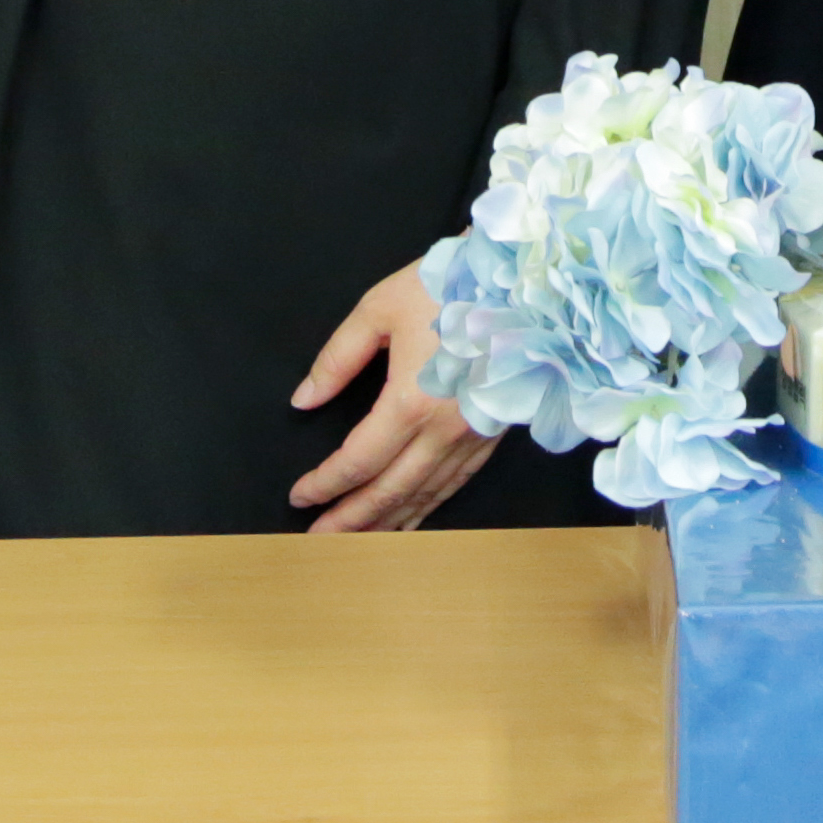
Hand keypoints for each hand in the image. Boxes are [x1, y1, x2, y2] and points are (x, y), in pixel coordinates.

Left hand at [291, 260, 498, 531]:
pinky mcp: (490, 433)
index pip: (357, 461)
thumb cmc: (451, 286)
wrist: (523, 282)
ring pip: (423, 494)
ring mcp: (471, 436)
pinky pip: (455, 482)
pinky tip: (413, 517)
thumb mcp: (379, 308)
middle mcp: (442, 431)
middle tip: (318, 540)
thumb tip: (304, 398)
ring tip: (357, 541)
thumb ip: (338, 358)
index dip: (325, 483)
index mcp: (410, 402)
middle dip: (350, 520)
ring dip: (388, 521)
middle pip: (388, 490)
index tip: (300, 496)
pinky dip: (429, 505)